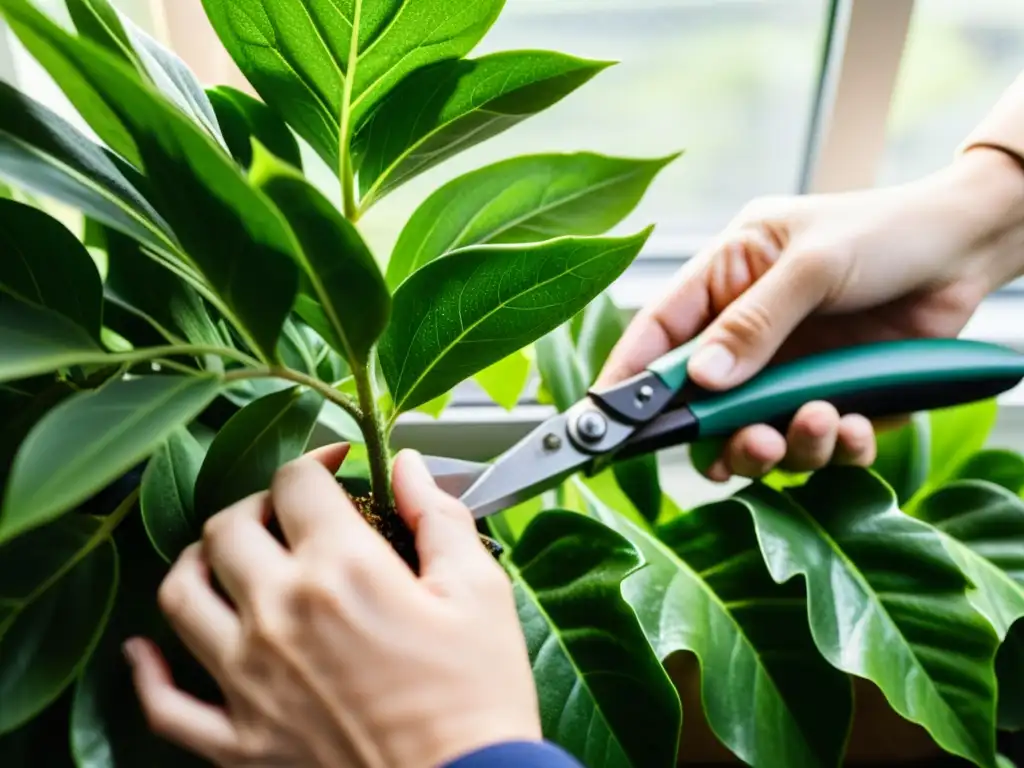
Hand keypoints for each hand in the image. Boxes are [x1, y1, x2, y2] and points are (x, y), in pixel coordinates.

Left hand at [124, 445, 539, 767]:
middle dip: (257, 506)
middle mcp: (279, 615)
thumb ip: (439, 517)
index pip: (296, 482)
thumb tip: (409, 467)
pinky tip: (147, 652)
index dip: (316, 460)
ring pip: (180, 596)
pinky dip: (148, 673)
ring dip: (197, 563)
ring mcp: (248, 681)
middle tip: (287, 517)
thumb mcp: (479, 592)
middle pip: (228, 527)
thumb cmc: (477, 699)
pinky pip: (164, 704)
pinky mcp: (239, 743)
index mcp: (341, 571)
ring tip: (225, 561)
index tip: (335, 467)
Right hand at [599, 147, 1023, 480]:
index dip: (627, 377)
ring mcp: (787, 373)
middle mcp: (747, 335)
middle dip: (722, 436)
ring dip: (784, 446)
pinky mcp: (831, 401)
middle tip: (750, 443)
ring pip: (755, 436)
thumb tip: (699, 378)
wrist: (968, 250)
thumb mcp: (812, 265)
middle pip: (701, 406)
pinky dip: (836, 449)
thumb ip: (753, 322)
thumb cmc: (884, 232)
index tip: (607, 422)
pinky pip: (816, 447)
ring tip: (822, 418)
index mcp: (724, 281)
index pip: (657, 333)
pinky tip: (857, 424)